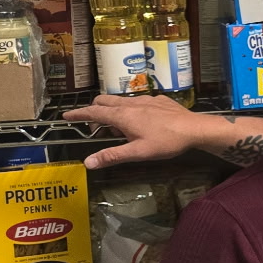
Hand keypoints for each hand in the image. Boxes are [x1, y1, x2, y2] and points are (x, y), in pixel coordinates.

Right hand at [66, 93, 208, 169]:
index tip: (67, 116)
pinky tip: (140, 121)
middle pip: (105, 101)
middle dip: (94, 110)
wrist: (196, 128)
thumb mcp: (137, 152)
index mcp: (123, 115)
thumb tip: (88, 162)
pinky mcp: (159, 100)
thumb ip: (112, 156)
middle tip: (95, 127)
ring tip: (117, 127)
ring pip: (121, 100)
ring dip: (113, 110)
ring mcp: (146, 99)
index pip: (93, 111)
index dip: (79, 114)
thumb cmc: (166, 141)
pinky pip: (138, 101)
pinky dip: (130, 108)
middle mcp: (131, 103)